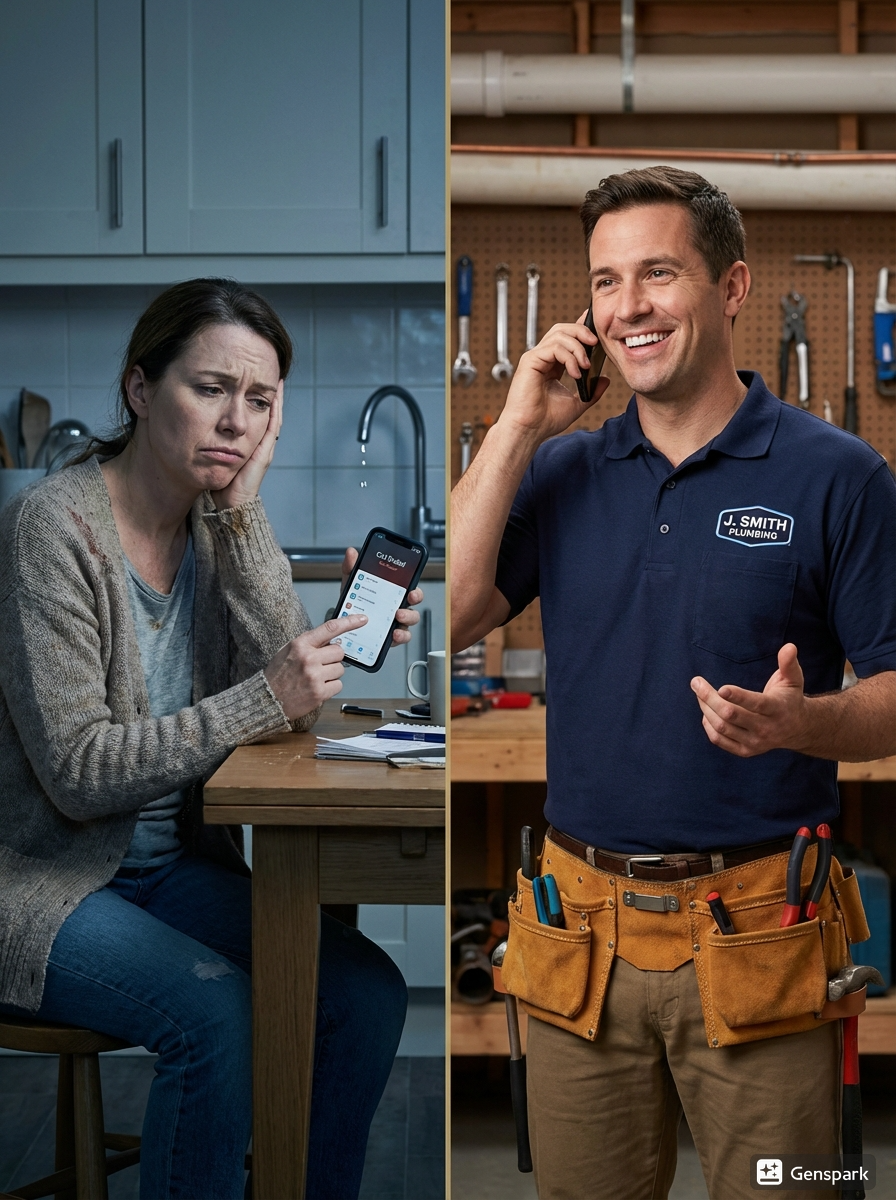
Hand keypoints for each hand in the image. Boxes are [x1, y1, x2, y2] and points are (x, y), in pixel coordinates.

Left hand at [212, 383, 283, 510]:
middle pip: (266, 414)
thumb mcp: (210, 458)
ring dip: (274, 398)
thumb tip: (188, 426)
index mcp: (246, 446)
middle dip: (266, 394)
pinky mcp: (262, 453)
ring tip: (275, 378)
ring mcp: (263, 449)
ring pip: (272, 417)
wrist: (225, 507)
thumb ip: (208, 444)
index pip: (254, 417)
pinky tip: (273, 395)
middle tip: (269, 373)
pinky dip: (274, 410)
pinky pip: (272, 426)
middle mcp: (258, 446)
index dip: (254, 399)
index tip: (251, 380)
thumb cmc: (215, 487)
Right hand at [264, 613, 366, 720]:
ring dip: (332, 674)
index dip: (349, 622)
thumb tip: (333, 641)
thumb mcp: (289, 650)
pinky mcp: (319, 692)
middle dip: (333, 658)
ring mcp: (315, 676)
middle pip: (339, 652)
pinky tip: (317, 688)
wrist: (267, 699)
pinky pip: (338, 685)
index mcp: (301, 644)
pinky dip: (330, 688)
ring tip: (315, 678)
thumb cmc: (278, 674)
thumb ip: (310, 644)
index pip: (330, 628)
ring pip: (340, 669)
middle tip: (321, 665)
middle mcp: (309, 658)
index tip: (362, 619)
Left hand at [341, 548, 422, 647]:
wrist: (344, 622)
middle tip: (405, 602)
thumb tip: (351, 552)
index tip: (411, 590)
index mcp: (393, 593)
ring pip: (410, 621)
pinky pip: (401, 637)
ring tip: (397, 619)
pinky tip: (393, 635)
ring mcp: (396, 623)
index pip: (410, 589)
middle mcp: (398, 607)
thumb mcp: (352, 583)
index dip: (415, 591)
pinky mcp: (390, 636)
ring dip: (407, 619)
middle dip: (414, 603)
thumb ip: (352, 567)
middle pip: (414, 605)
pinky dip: (399, 637)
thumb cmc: (355, 600)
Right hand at [499, 312, 609, 443]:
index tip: (596, 329)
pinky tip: (576, 373)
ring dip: (578, 347)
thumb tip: (605, 379)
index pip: (566, 338)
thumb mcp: (576, 404)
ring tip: (586, 365)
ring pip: (559, 334)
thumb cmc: (545, 420)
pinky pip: (554, 348)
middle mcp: (542, 358)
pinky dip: (569, 357)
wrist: (529, 430)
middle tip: (596, 343)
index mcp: (551, 365)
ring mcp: (535, 358)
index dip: (581, 329)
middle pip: (562, 329)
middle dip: (581, 331)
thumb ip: (591, 391)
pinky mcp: (530, 361)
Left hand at [690, 644, 808, 757]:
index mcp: (777, 709)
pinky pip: (720, 740)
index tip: (721, 688)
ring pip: (722, 727)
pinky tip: (706, 711)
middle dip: (710, 698)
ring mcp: (755, 742)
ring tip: (699, 692)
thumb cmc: (789, 698)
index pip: (756, 704)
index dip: (738, 696)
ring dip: (706, 709)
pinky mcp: (745, 751)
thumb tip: (789, 646)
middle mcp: (766, 728)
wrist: (797, 729)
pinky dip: (708, 725)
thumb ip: (788, 664)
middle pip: (732, 715)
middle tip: (696, 682)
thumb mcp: (793, 680)